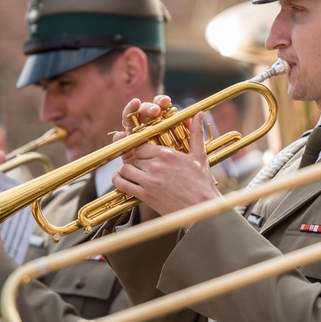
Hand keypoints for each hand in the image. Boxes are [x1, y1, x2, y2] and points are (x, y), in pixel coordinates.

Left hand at [113, 111, 219, 225]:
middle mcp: (156, 165)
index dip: (141, 150)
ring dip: (127, 171)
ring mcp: (149, 181)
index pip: (142, 145)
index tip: (143, 153)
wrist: (201, 208)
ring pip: (126, 169)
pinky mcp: (145, 195)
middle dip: (136, 161)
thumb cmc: (202, 183)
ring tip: (131, 173)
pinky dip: (118, 181)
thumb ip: (196, 133)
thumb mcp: (199, 156)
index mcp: (167, 154)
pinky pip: (122, 184)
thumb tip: (199, 113)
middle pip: (134, 157)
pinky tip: (121, 180)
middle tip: (141, 166)